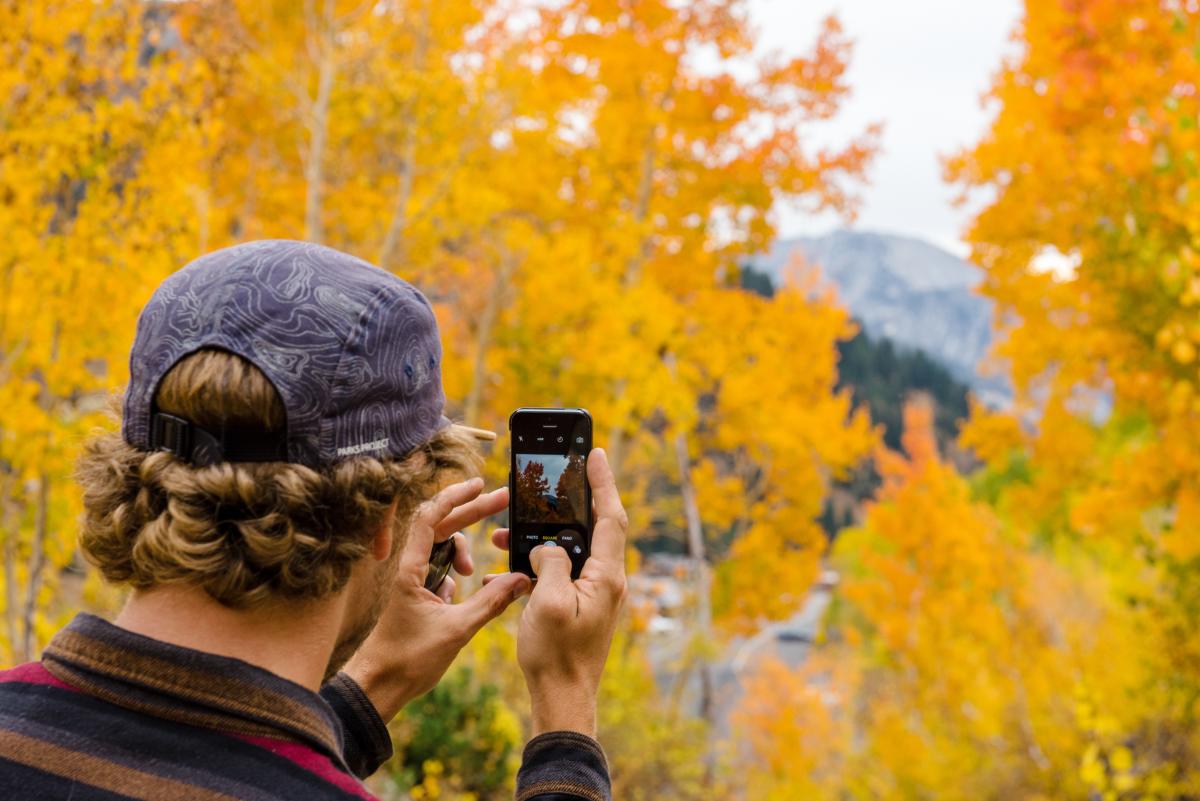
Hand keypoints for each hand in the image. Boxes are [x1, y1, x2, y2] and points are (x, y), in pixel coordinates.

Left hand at [342, 478, 531, 720]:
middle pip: (442, 526)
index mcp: (410, 569)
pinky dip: (456, 573)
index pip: (429, 518)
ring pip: (442, 549)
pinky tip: (463, 592)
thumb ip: (490, 602)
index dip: (455, 497)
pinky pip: (441, 570)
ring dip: (463, 551)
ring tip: (476, 572)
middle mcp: (408, 568)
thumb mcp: (456, 630)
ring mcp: (412, 580)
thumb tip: (520, 579)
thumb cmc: (407, 659)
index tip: (479, 485)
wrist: (378, 686)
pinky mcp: (417, 594)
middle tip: (502, 499)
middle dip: (472, 511)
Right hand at [492, 448, 627, 737]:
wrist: (563, 698)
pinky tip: (513, 562)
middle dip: (571, 501)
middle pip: (595, 526)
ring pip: (574, 548)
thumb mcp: (547, 603)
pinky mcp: (583, 604)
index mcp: (606, 576)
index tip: (594, 453)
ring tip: (508, 529)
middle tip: (555, 476)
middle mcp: (608, 581)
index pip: (610, 517)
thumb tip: (548, 548)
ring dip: (544, 536)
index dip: (602, 482)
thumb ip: (550, 564)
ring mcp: (596, 593)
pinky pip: (564, 569)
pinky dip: (541, 559)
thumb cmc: (556, 655)